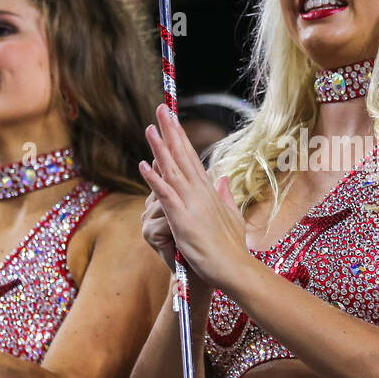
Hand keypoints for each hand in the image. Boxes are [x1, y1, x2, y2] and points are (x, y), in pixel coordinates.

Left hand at [139, 104, 249, 291]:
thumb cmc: (231, 247)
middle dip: (171, 131)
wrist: (235, 268)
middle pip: (182, 155)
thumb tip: (224, 179)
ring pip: (173, 170)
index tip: (172, 119)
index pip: (191, 158)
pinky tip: (144, 166)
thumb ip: (226, 196)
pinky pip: (166, 195)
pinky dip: (155, 179)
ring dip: (161, 148)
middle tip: (161, 109)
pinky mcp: (183, 219)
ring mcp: (192, 204)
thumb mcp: (231, 216)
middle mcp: (201, 192)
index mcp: (209, 191)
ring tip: (149, 128)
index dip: (180, 138)